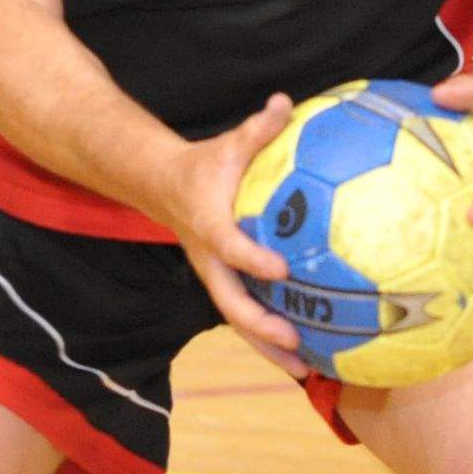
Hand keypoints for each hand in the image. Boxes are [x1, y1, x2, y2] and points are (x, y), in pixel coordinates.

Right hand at [162, 94, 306, 372]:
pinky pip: (248, 315)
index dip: (252, 259)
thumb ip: (259, 128)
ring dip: (269, 348)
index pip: (230, 247)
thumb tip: (285, 102)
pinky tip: (309, 354)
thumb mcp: (229, 144)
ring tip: (307, 371)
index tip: (282, 271)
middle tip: (296, 342)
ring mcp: (216, 277)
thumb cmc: (205, 166)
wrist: (163, 188)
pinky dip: (273, 337)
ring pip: (240, 320)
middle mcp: (210, 260)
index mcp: (210, 225)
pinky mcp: (226, 285)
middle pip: (231, 303)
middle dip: (261, 328)